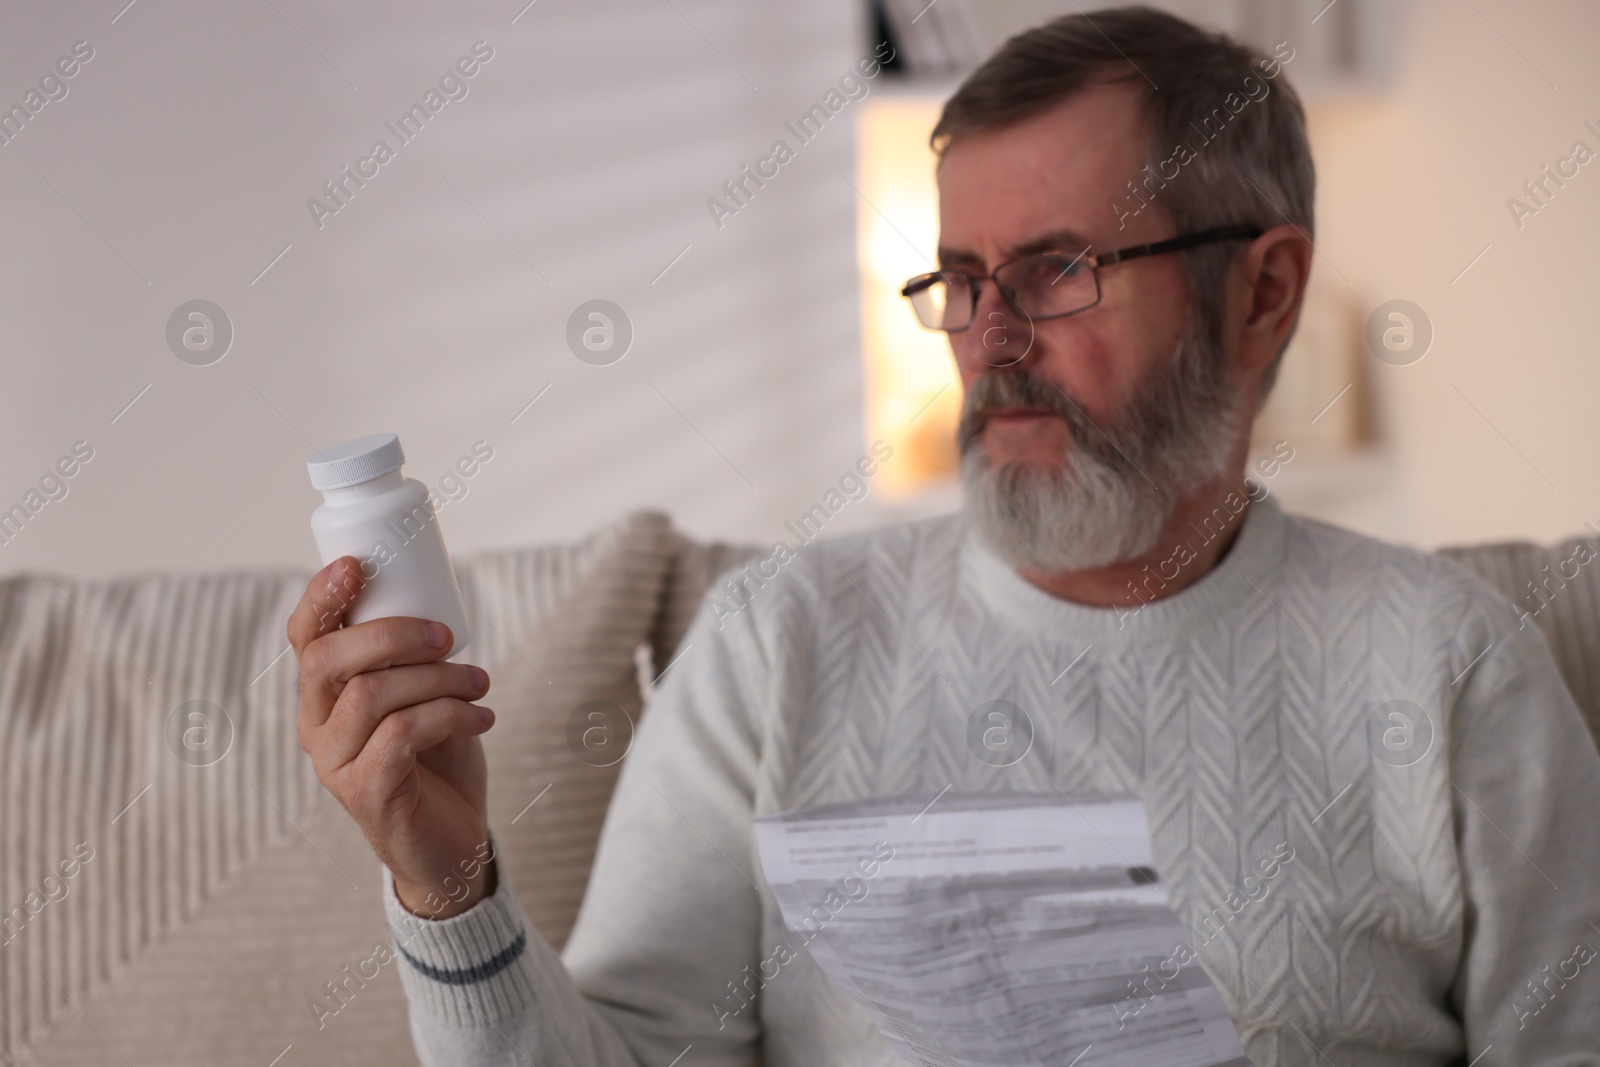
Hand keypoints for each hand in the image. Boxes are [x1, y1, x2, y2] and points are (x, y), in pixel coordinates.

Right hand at [290, 556, 496, 919]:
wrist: (451, 843)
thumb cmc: (438, 761)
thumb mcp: (423, 698)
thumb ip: (414, 660)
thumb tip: (436, 603)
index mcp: (324, 694)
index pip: (305, 637)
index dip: (321, 597)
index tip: (356, 564)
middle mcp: (316, 726)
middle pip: (329, 659)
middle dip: (393, 634)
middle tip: (449, 636)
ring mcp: (335, 763)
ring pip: (372, 695)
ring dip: (437, 678)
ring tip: (480, 683)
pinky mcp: (366, 794)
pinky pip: (401, 736)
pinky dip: (450, 715)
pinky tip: (483, 718)